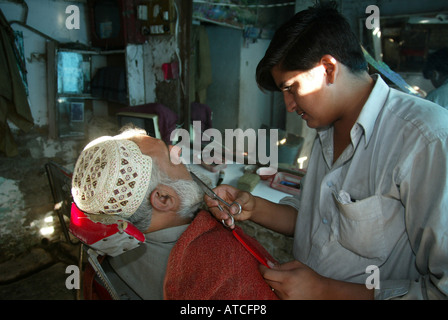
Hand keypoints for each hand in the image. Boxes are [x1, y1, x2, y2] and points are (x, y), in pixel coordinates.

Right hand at [204, 184, 254, 228]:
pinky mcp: (224, 216)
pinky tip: (232, 225)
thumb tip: (231, 210)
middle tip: (225, 216)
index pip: (209, 194)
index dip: (209, 200)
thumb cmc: (247, 198)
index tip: (216, 204)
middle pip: (211, 207)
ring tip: (230, 222)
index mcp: (221, 191)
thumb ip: (238, 202)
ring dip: (222, 219)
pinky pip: (222, 221)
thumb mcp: (245, 197)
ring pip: (216, 215)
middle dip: (217, 212)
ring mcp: (221, 208)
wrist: (251, 208)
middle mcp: (219, 200)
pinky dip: (227, 223)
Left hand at [259, 260, 373, 299]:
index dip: (261, 268)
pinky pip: (276, 294)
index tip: (260, 265)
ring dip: (274, 282)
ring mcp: (285, 298)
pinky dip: (278, 289)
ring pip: (271, 288)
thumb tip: (268, 264)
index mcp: (287, 278)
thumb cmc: (309, 276)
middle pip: (267, 281)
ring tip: (285, 280)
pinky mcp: (286, 302)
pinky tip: (286, 287)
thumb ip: (281, 265)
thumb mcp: (296, 265)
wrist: (320, 292)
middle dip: (267, 274)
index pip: (267, 274)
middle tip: (272, 270)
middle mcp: (285, 290)